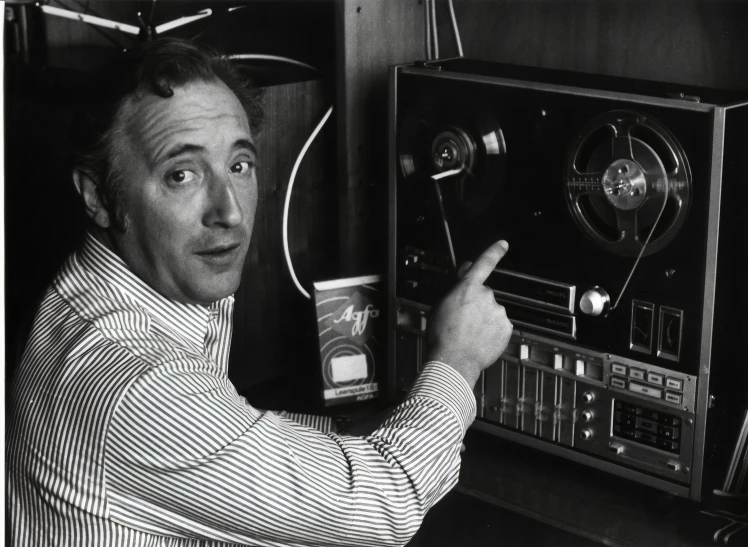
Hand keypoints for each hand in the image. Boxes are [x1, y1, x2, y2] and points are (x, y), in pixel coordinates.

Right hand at [424, 240, 513, 388]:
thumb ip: (456, 287)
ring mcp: (498, 312)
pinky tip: (479, 339)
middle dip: (477, 304)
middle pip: (484, 295)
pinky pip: (499, 325)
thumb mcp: (441, 305)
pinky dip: (492, 331)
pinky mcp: (506, 328)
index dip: (494, 252)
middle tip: (464, 320)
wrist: (453, 360)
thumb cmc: (442, 335)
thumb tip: (465, 273)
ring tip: (470, 333)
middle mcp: (486, 297)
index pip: (484, 263)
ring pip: (492, 311)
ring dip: (484, 319)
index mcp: (468, 288)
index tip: (503, 245)